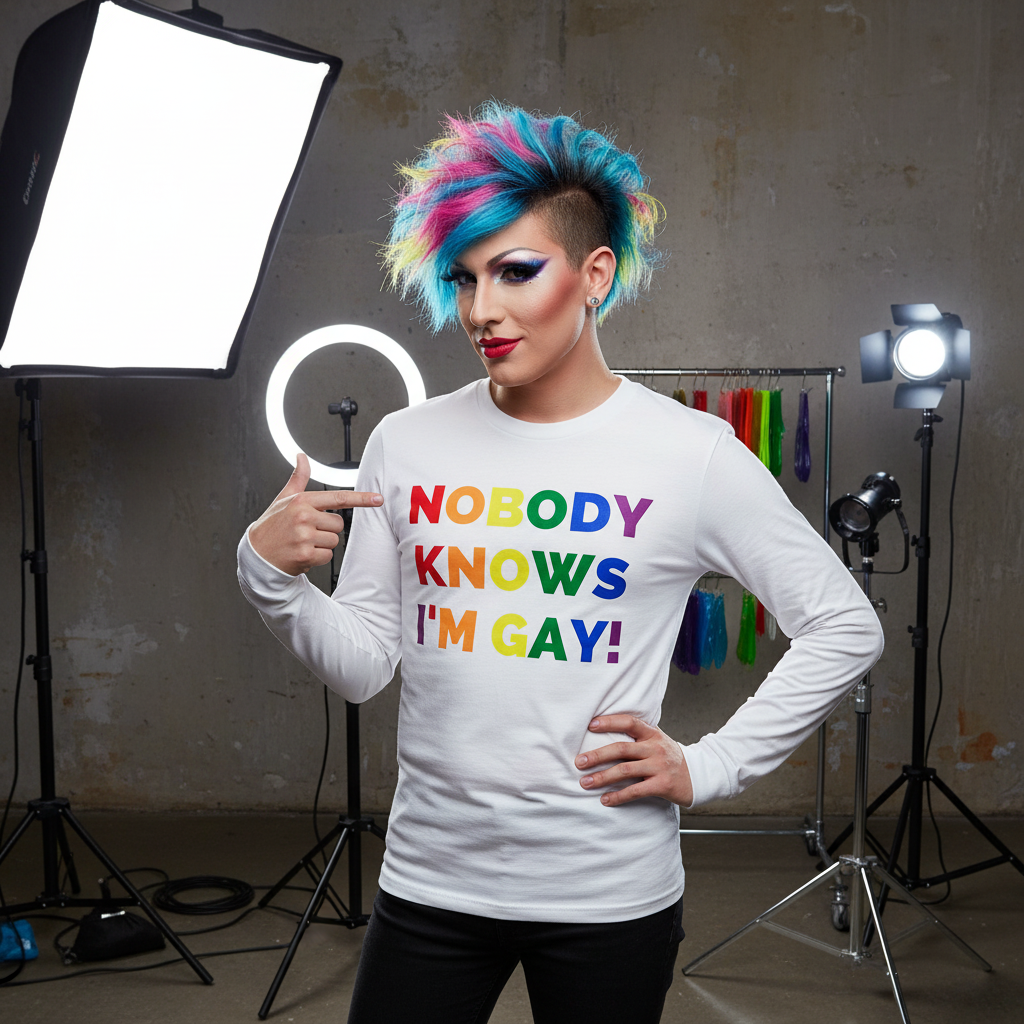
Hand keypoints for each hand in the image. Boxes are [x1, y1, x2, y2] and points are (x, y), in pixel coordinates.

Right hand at [248, 453, 382, 575]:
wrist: (256, 554)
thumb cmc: (272, 525)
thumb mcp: (284, 499)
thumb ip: (298, 478)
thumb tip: (301, 457)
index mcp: (301, 501)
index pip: (338, 498)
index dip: (361, 499)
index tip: (378, 499)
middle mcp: (303, 517)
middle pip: (339, 524)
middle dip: (327, 529)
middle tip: (308, 531)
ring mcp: (304, 537)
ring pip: (334, 541)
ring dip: (322, 545)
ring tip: (303, 542)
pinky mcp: (305, 555)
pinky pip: (327, 556)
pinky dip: (318, 558)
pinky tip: (303, 554)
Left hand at [575, 715, 692, 807]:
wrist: (698, 776)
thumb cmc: (669, 758)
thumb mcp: (657, 741)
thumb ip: (637, 737)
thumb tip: (603, 732)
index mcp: (652, 734)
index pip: (629, 722)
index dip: (610, 722)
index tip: (591, 725)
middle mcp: (655, 748)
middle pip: (622, 748)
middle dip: (597, 755)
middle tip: (579, 762)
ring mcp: (660, 766)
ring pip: (625, 770)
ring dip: (602, 777)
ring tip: (585, 782)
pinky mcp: (662, 785)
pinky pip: (636, 791)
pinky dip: (618, 796)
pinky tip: (605, 799)